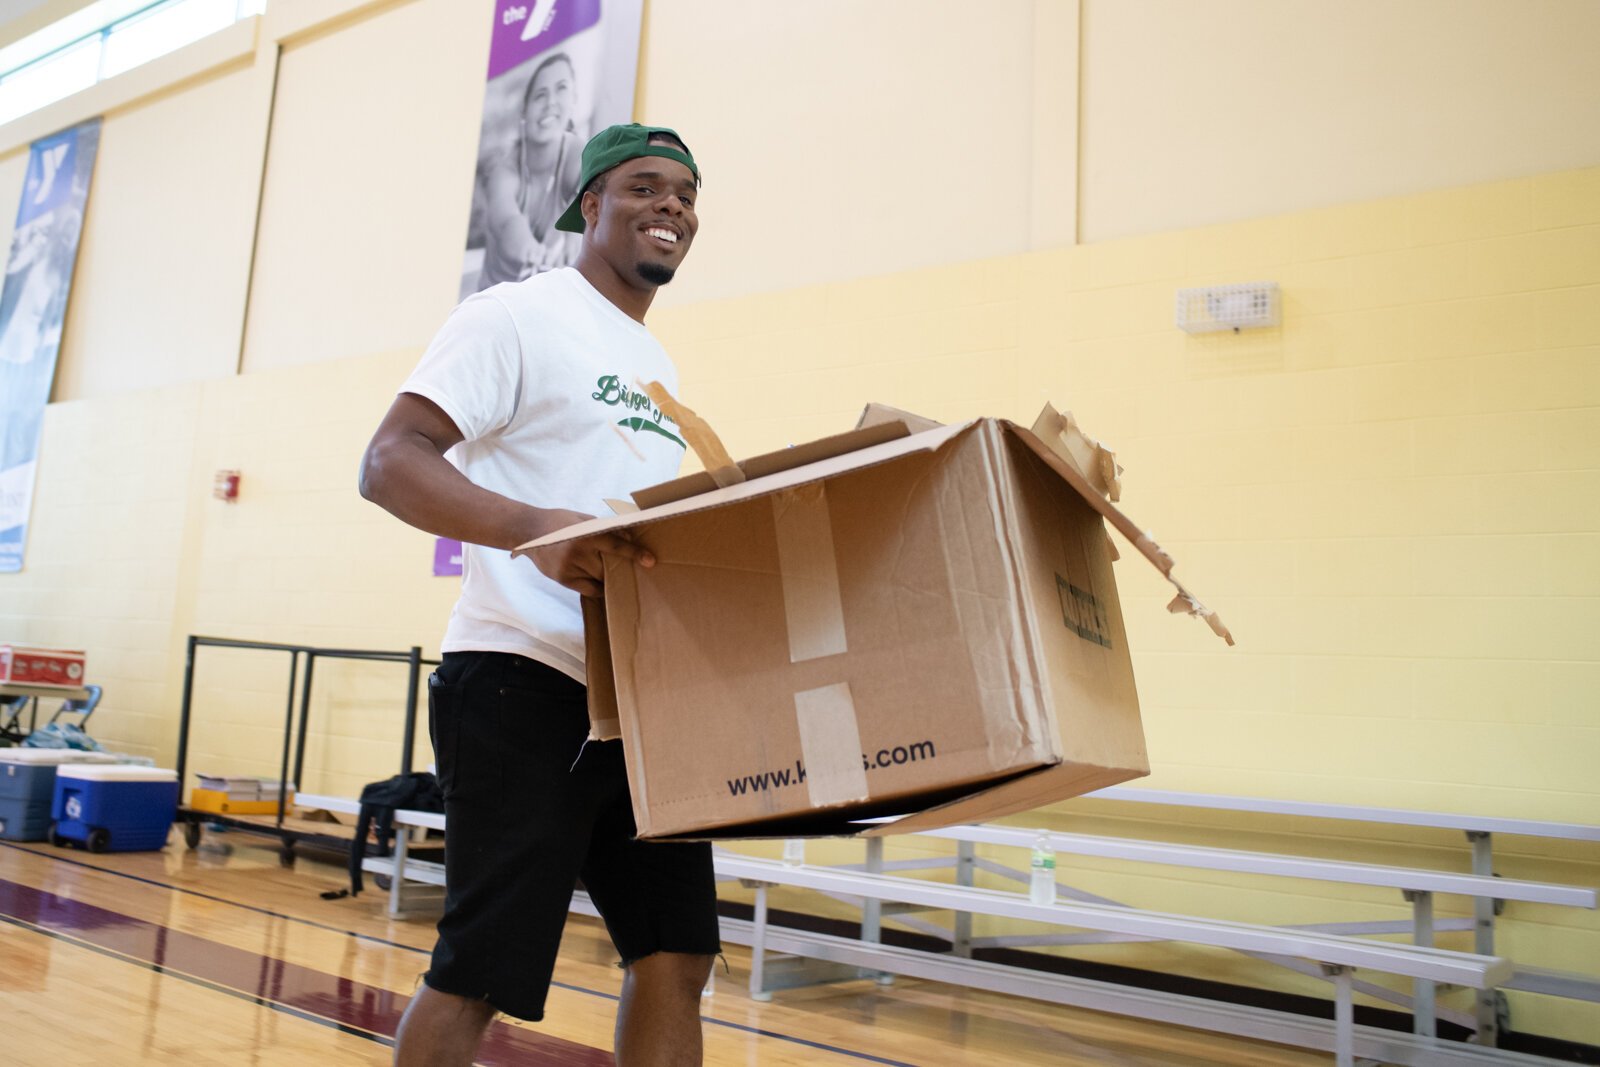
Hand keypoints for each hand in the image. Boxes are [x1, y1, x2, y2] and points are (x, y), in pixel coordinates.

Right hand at [526, 508, 654, 597]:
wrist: (528, 531)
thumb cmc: (559, 522)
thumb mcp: (582, 518)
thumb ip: (604, 528)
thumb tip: (628, 537)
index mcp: (586, 534)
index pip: (616, 546)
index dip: (635, 553)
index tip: (650, 561)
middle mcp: (579, 552)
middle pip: (609, 567)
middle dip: (619, 568)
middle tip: (630, 568)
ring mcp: (570, 567)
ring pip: (599, 579)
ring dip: (607, 577)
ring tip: (610, 573)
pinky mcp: (563, 579)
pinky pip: (588, 589)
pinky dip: (597, 587)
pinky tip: (599, 582)